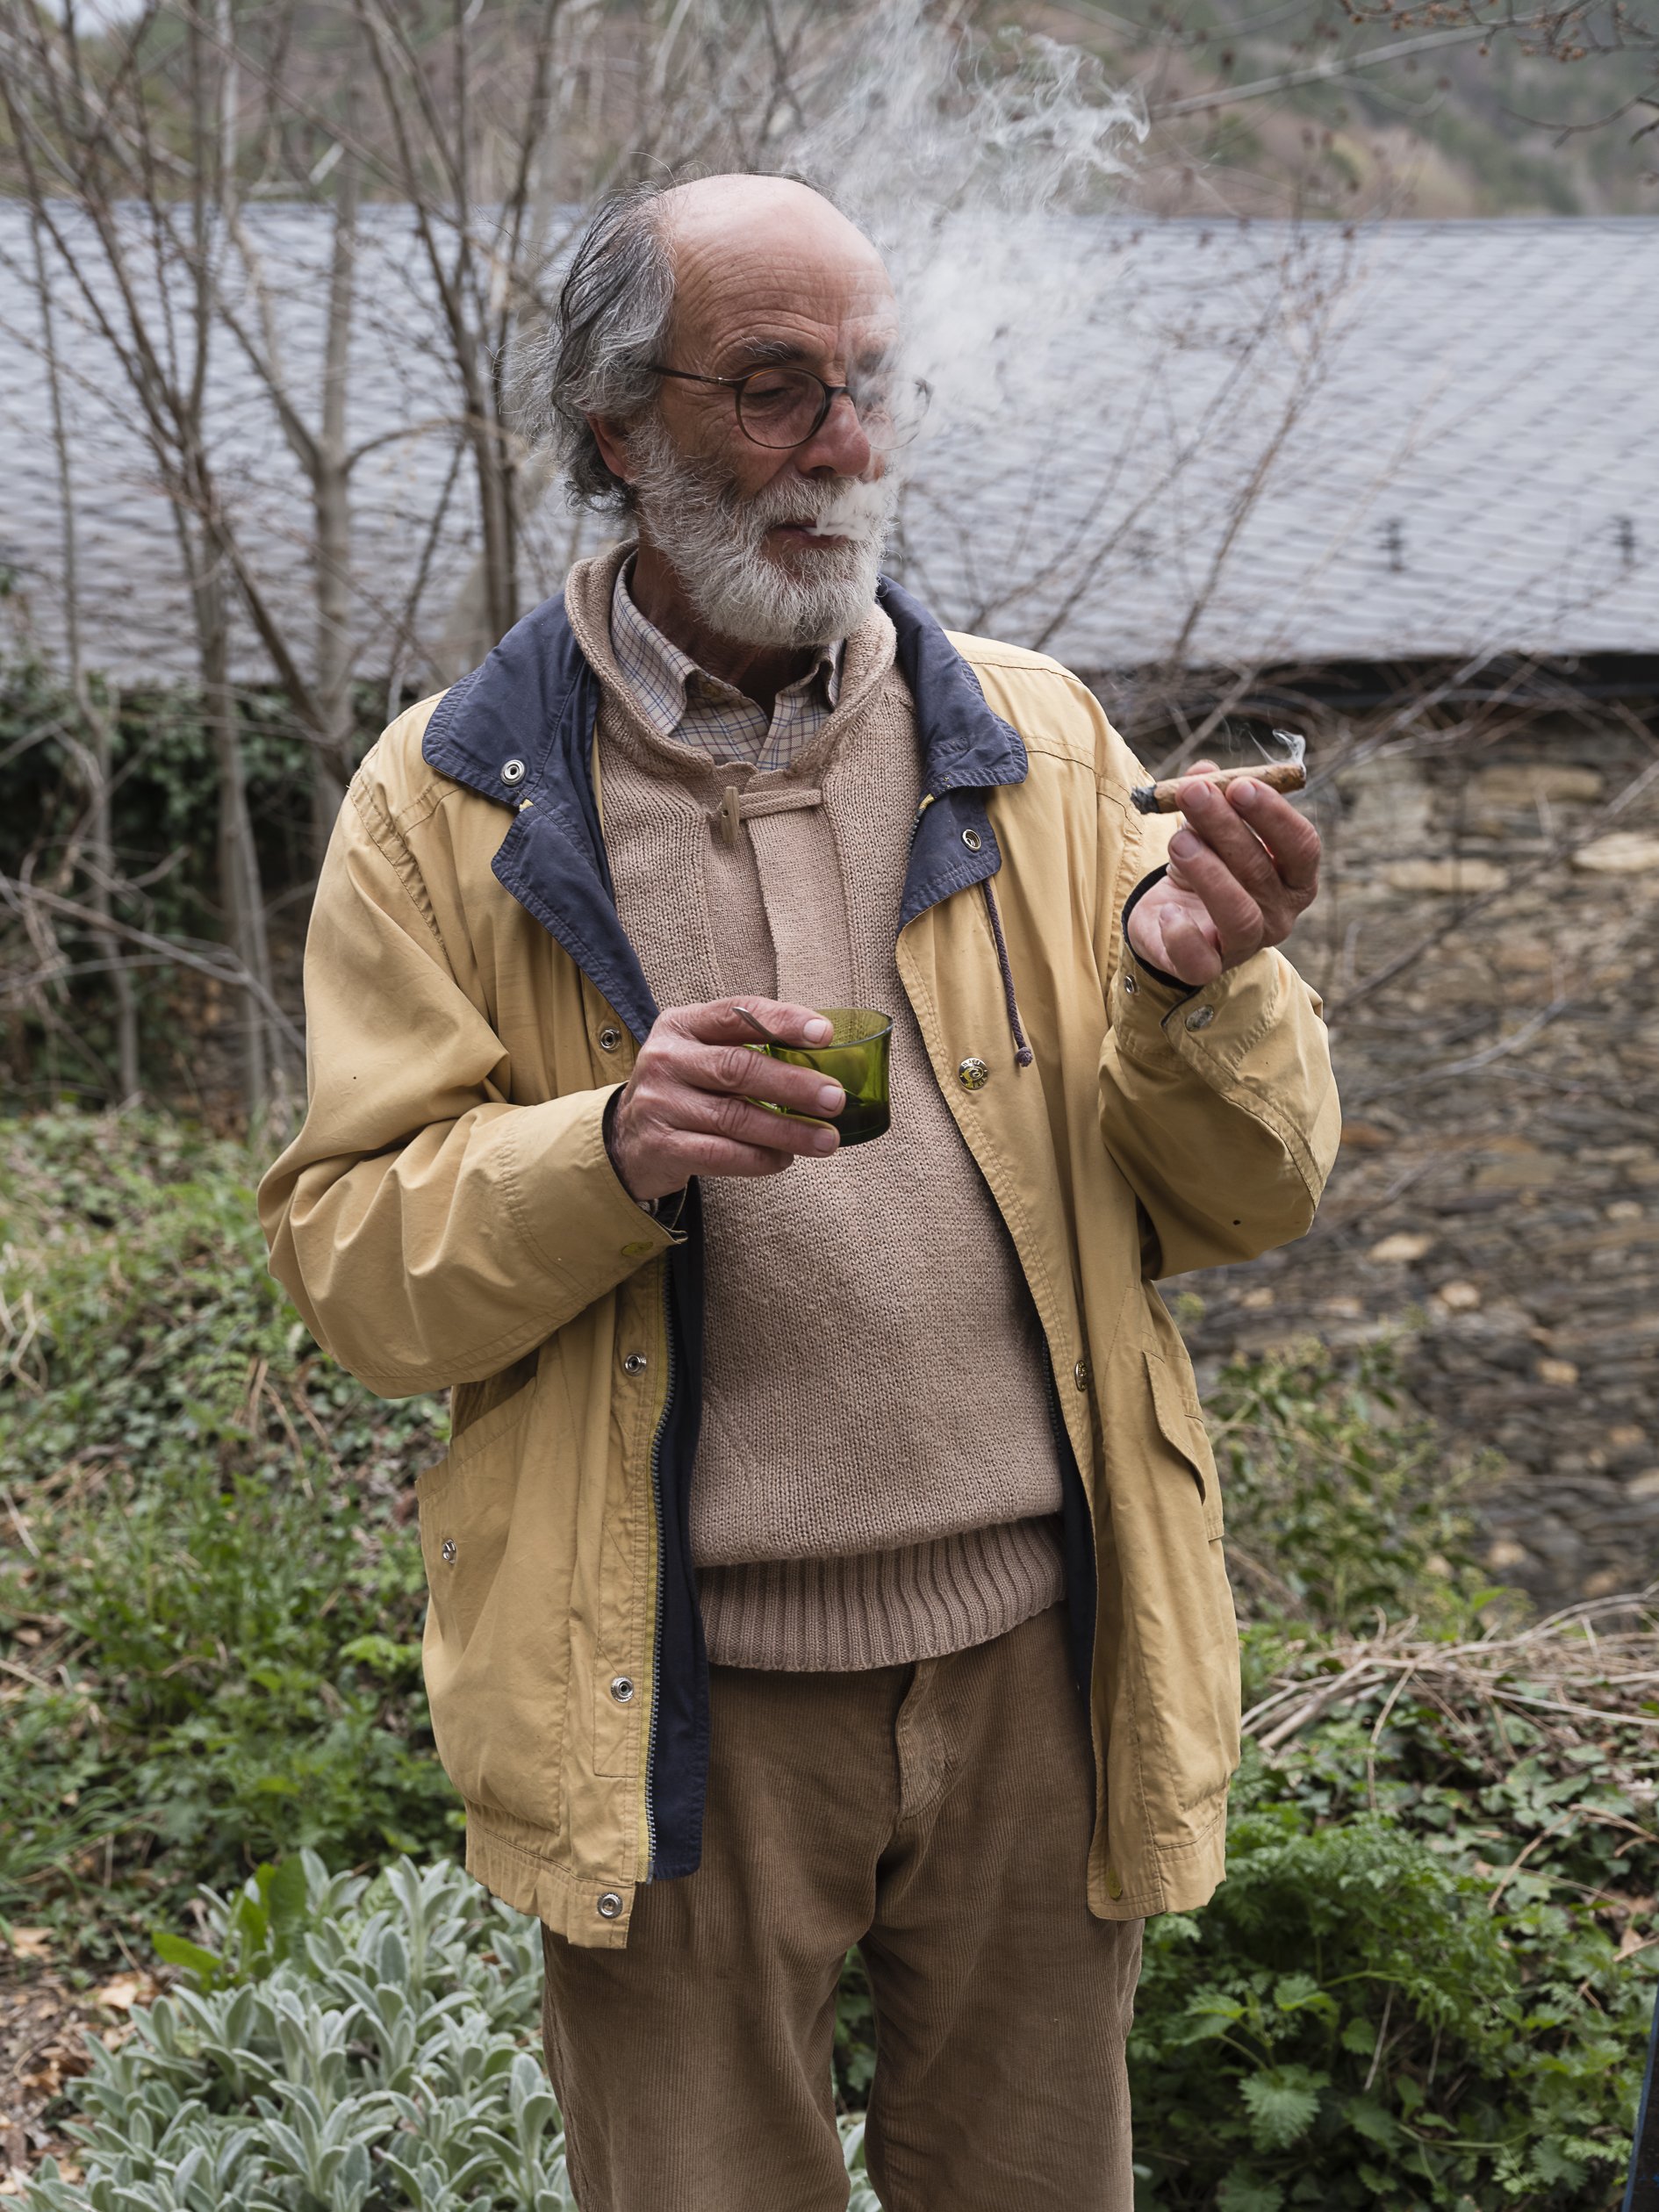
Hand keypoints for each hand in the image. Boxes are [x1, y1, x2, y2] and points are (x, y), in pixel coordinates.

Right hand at [606, 997, 846, 1202]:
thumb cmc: (685, 1088)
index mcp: (682, 1025)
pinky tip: (784, 1159)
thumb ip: (748, 1048)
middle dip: (793, 1084)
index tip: (825, 1033)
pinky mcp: (661, 1146)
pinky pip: (721, 1154)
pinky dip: (759, 1159)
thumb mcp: (703, 1053)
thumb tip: (823, 1059)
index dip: (783, 1021)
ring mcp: (659, 1104)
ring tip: (825, 1139)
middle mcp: (665, 1059)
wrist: (628, 1137)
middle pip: (737, 1068)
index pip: (736, 1014)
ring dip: (787, 1131)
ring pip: (734, 1117)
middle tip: (833, 1098)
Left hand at [1126, 760, 1320, 987]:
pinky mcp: (1207, 968)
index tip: (1240, 785)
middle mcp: (1280, 914)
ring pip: (1238, 912)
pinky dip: (1181, 932)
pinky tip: (1166, 910)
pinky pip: (1200, 957)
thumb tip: (1203, 771)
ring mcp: (1247, 945)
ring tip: (1178, 840)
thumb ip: (1208, 799)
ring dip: (1208, 871)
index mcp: (1293, 877)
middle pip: (1263, 871)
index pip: (1301, 846)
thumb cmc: (1203, 867)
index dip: (1274, 814)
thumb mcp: (1204, 829)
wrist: (1168, 920)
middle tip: (1193, 794)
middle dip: (1226, 827)